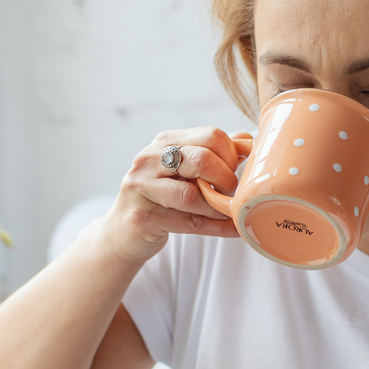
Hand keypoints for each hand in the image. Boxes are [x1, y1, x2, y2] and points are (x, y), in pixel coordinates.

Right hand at [102, 127, 253, 265]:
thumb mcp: (185, 171)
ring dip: (218, 207)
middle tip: (231, 193)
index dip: (232, 156)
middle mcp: (150, 159)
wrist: (122, 233)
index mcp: (165, 142)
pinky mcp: (143, 217)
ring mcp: (142, 188)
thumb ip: (214, 155)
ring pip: (192, 194)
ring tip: (229, 212)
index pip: (211, 136)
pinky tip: (233, 228)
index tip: (235, 172)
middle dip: (226, 179)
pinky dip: (216, 227)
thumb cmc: (160, 199)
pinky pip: (188, 222)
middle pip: (202, 159)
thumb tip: (246, 140)